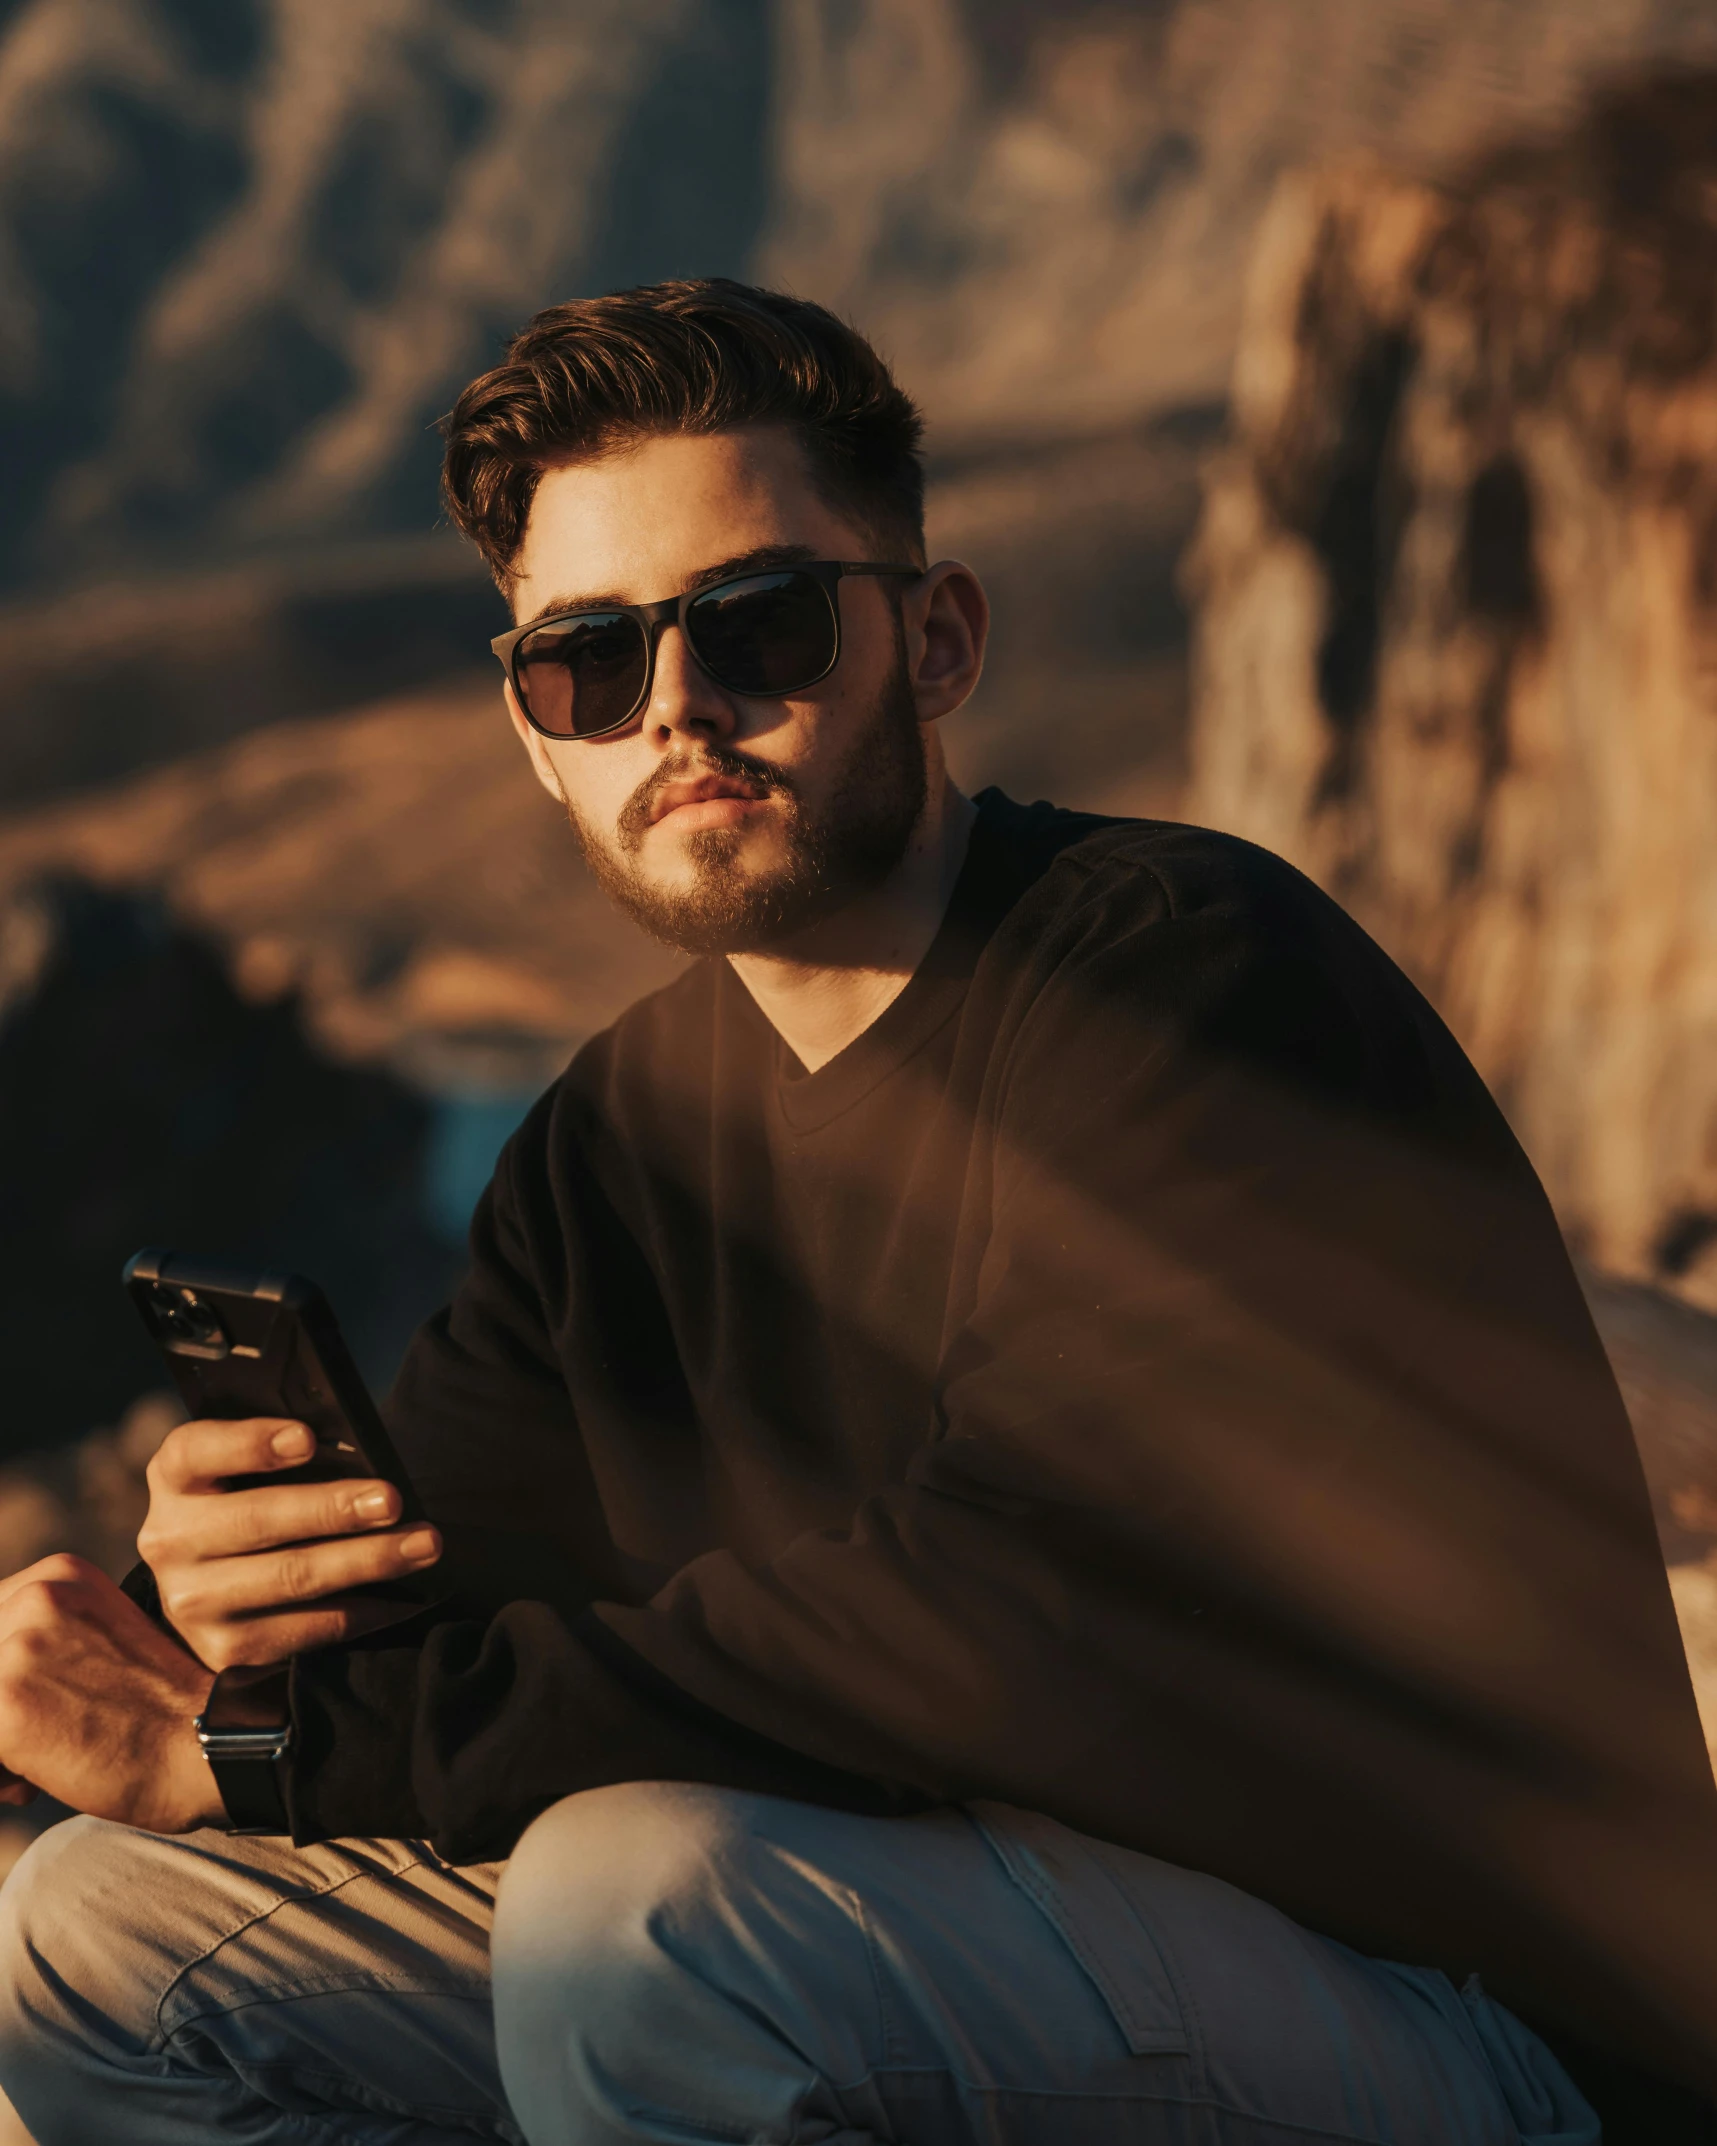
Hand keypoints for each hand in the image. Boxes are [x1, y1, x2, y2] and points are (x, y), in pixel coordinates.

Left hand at [0, 1554, 223, 1830]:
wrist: (207, 1746)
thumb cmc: (159, 1708)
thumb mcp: (99, 1640)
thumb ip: (40, 1639)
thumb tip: (2, 1681)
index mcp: (61, 1574)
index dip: (4, 1673)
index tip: (31, 1700)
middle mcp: (37, 1596)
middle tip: (25, 1741)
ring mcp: (20, 1646)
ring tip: (27, 1769)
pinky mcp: (6, 1701)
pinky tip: (28, 1783)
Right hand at [138, 1418, 441, 1670]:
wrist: (209, 1592)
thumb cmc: (250, 1507)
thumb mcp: (247, 1473)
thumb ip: (287, 1458)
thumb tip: (361, 1454)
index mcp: (176, 1478)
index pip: (197, 1450)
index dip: (250, 1443)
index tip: (307, 1438)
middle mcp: (171, 1540)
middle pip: (258, 1520)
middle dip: (333, 1509)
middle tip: (392, 1500)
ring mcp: (192, 1602)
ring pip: (290, 1576)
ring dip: (366, 1560)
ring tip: (423, 1545)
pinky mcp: (226, 1650)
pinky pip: (307, 1629)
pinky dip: (361, 1609)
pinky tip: (399, 1596)